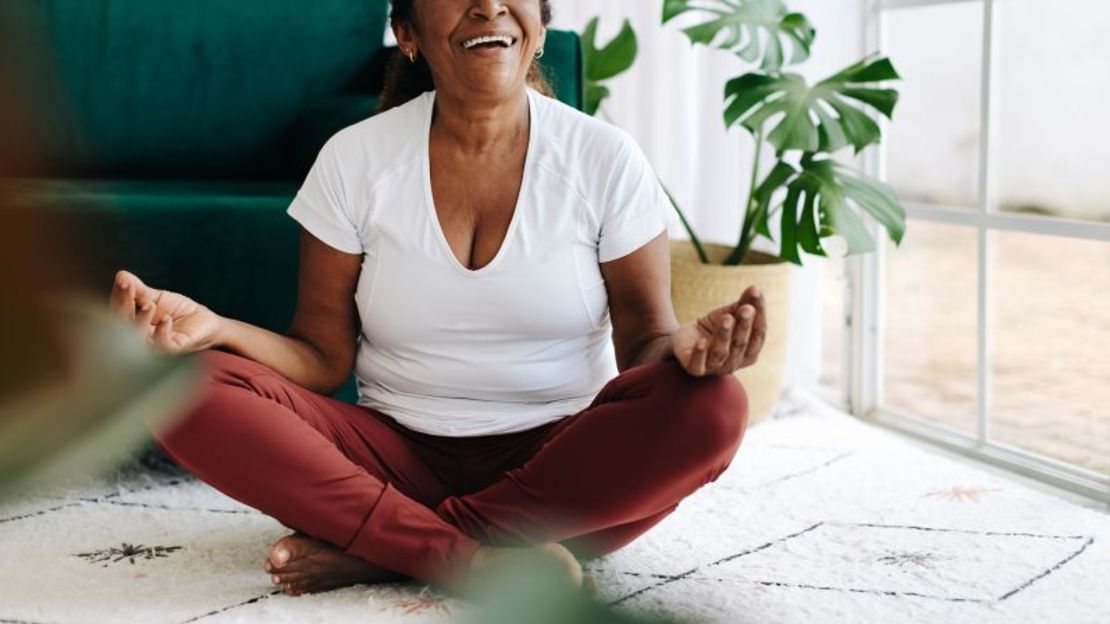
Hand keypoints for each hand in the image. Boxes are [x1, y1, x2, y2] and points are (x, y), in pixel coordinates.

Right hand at [108, 270, 222, 355]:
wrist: (206, 321)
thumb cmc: (179, 312)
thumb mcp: (158, 298)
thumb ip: (140, 290)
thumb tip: (121, 275)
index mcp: (134, 325)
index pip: (119, 312)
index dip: (119, 297)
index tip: (122, 280)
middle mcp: (141, 338)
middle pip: (123, 326)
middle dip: (124, 305)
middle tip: (128, 287)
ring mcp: (156, 346)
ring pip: (139, 340)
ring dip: (141, 320)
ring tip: (149, 304)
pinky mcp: (175, 350)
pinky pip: (163, 346)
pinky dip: (162, 332)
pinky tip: (166, 319)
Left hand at [673, 284, 766, 376]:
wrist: (684, 341)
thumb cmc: (712, 328)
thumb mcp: (729, 314)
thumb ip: (744, 303)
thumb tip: (757, 288)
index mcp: (749, 352)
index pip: (759, 334)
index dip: (759, 314)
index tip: (756, 294)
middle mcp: (734, 363)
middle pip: (741, 344)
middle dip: (744, 325)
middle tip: (745, 308)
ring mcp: (714, 368)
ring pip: (721, 352)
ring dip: (724, 335)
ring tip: (726, 318)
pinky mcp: (694, 369)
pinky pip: (697, 364)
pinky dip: (699, 354)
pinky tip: (701, 342)